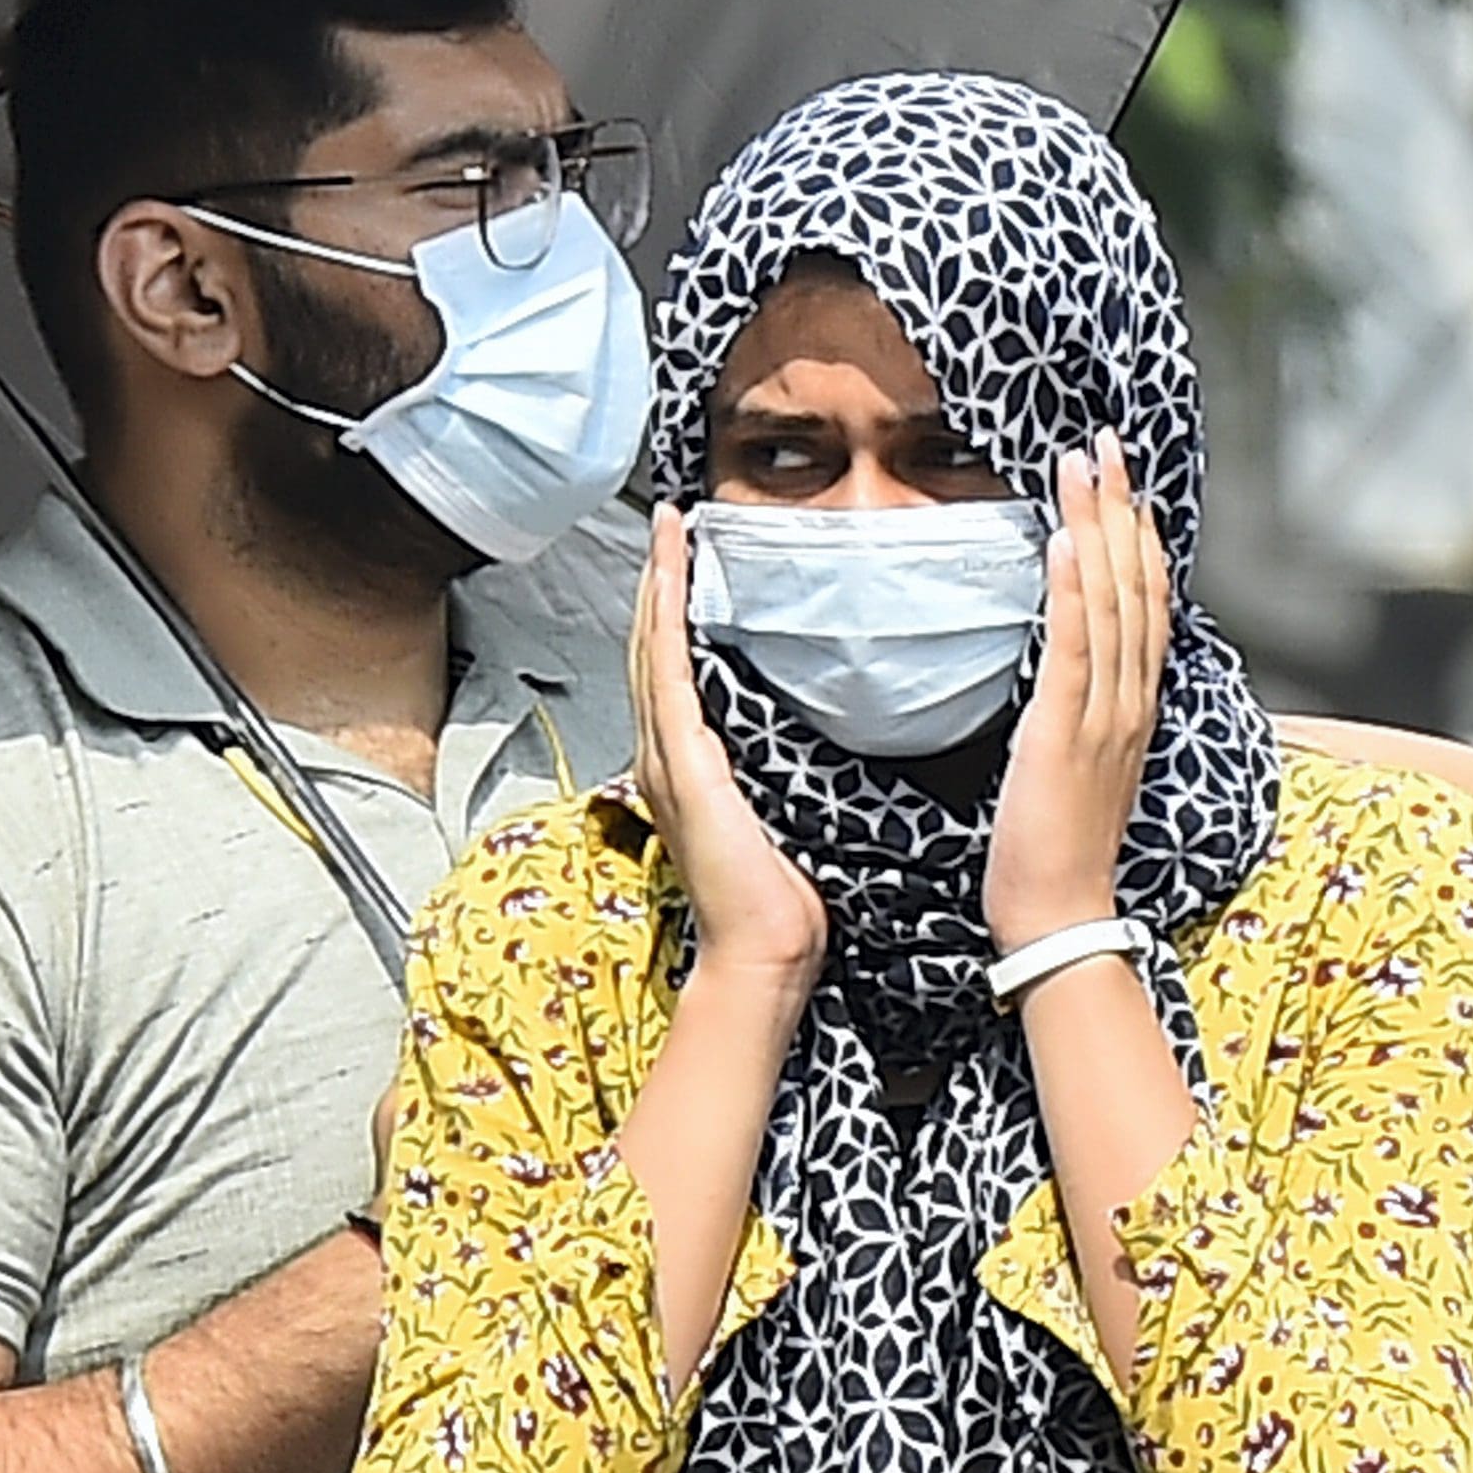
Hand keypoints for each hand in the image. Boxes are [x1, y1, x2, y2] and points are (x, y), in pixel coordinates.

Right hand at [629, 505, 825, 985]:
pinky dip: (666, 611)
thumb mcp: (785, 816)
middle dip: (658, 579)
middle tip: (668, 521)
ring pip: (651, 645)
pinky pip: (667, 665)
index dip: (675, 611)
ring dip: (657, 580)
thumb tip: (822, 737)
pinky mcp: (681, 759)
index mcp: (687, 768)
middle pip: (650, 646)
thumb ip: (785, 773)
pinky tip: (671, 570)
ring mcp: (665, 755)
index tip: (689, 559)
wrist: (765, 952)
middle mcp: (664, 755)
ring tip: (667, 529)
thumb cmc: (782, 901)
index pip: (674, 670)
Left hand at [984, 439, 1172, 954]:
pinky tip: (1065, 539)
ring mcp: (1103, 714)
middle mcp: (1130, 701)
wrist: (1060, 914)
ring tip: (1083, 464)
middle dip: (1122, 508)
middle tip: (1107, 443)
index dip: (1140, 540)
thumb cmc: (1058, 850)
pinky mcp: (1064, 730)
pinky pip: (1074, 646)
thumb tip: (1064, 673)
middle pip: (1135, 586)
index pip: (1146, 607)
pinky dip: (1073, 588)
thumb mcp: (1079, 767)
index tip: (1127, 485)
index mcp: (1134, 708)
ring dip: (1098, 525)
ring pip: (1111, 602)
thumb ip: (1082, 714)